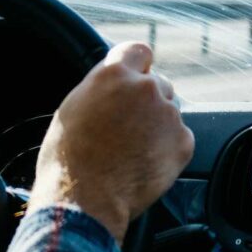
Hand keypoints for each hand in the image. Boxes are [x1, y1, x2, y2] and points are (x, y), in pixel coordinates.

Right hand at [28, 42, 194, 243]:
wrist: (84, 200)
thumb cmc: (69, 159)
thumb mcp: (72, 108)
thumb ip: (100, 86)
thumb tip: (113, 82)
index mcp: (114, 74)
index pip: (139, 51)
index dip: (137, 66)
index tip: (136, 77)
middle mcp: (145, 88)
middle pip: (157, 84)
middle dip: (146, 101)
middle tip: (128, 126)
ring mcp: (167, 115)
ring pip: (169, 111)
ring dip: (157, 124)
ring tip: (132, 149)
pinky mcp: (182, 143)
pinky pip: (180, 137)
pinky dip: (167, 148)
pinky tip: (144, 161)